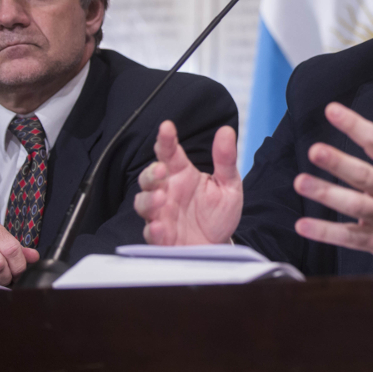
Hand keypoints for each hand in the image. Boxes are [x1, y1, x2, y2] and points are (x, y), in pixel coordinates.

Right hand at [135, 121, 242, 244]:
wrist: (219, 245)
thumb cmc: (219, 213)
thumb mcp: (229, 185)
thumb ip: (225, 160)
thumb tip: (226, 131)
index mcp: (183, 175)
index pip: (170, 153)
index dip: (166, 140)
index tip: (166, 127)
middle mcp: (168, 192)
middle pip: (149, 177)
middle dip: (151, 172)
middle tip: (162, 169)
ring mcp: (162, 214)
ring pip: (143, 203)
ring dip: (149, 200)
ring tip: (161, 197)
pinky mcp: (162, 238)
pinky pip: (151, 233)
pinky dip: (153, 230)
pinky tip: (159, 226)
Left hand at [293, 85, 372, 264]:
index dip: (354, 125)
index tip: (332, 111)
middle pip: (363, 175)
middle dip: (339, 162)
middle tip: (315, 150)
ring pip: (353, 205)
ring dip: (326, 194)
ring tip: (301, 182)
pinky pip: (348, 236)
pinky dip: (325, 233)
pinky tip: (303, 225)